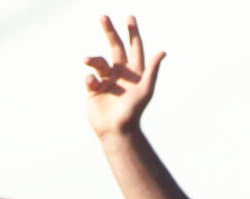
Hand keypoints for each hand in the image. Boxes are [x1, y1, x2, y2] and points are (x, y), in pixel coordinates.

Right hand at [85, 15, 165, 138]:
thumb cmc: (134, 111)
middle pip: (115, 47)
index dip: (132, 32)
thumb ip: (152, 69)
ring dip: (93, 59)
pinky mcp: (94, 91)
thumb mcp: (145, 89)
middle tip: (103, 17)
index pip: (134, 47)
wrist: (117, 131)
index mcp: (134, 71)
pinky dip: (90, 79)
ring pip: (99, 62)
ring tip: (87, 60)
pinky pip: (90, 79)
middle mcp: (120, 73)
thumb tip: (162, 51)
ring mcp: (106, 81)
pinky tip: (92, 84)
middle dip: (110, 32)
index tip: (129, 17)